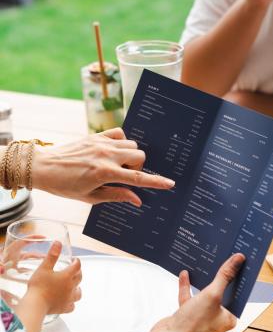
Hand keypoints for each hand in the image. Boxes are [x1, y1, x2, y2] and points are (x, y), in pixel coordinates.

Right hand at [27, 241, 81, 314]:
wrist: (35, 304)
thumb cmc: (39, 286)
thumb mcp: (44, 267)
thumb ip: (52, 255)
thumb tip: (58, 243)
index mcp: (67, 276)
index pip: (77, 266)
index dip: (77, 261)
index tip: (74, 260)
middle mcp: (70, 287)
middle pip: (79, 278)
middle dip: (78, 273)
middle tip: (74, 270)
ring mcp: (68, 299)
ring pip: (78, 293)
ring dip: (77, 288)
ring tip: (73, 286)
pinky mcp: (64, 308)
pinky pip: (72, 306)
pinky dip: (71, 303)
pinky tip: (68, 301)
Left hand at [31, 128, 174, 205]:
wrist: (43, 167)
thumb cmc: (64, 186)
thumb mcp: (90, 197)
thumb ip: (116, 196)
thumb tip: (137, 199)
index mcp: (105, 173)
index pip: (137, 177)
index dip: (156, 181)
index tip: (170, 184)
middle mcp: (106, 155)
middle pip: (139, 156)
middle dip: (138, 166)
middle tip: (125, 175)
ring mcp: (101, 143)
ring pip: (132, 144)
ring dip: (130, 154)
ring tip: (117, 164)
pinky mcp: (95, 135)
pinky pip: (120, 133)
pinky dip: (122, 141)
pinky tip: (113, 150)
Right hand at [152, 253, 244, 331]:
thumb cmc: (193, 324)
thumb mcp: (212, 295)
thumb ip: (224, 276)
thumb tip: (238, 259)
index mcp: (229, 317)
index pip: (237, 293)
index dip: (238, 277)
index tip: (239, 261)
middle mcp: (217, 317)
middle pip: (221, 292)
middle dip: (220, 276)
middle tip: (223, 258)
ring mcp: (201, 316)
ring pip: (204, 293)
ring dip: (203, 280)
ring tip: (204, 264)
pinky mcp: (188, 314)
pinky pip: (190, 296)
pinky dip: (187, 286)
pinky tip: (185, 275)